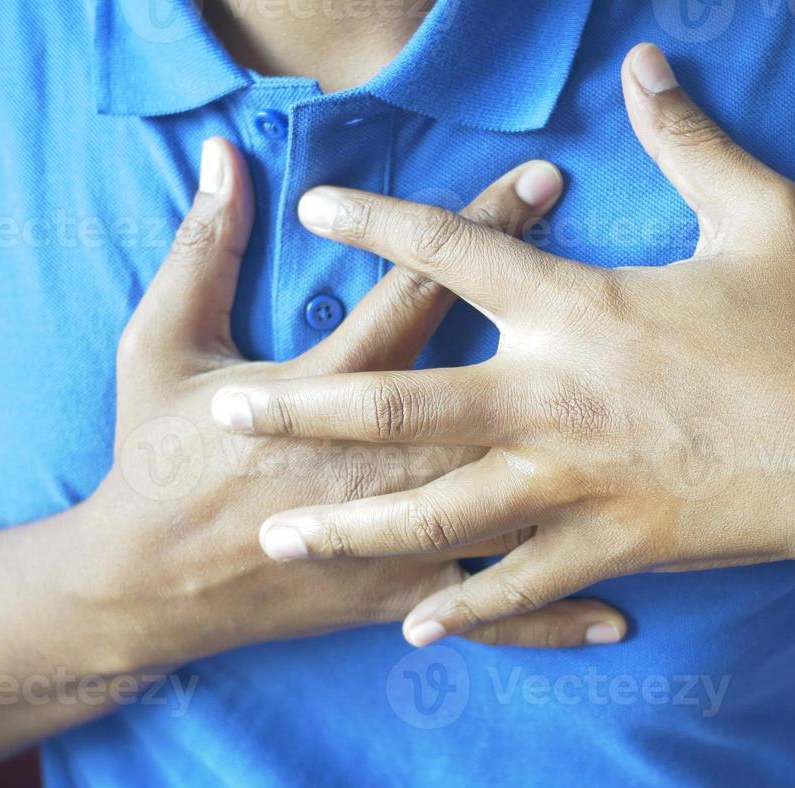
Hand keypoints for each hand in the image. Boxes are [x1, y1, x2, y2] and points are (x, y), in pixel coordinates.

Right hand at [81, 137, 627, 666]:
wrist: (138, 585)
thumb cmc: (153, 460)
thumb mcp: (159, 346)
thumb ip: (201, 252)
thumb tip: (225, 163)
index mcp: (322, 392)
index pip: (418, 292)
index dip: (481, 231)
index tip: (544, 184)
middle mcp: (377, 463)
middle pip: (488, 384)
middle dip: (563, 330)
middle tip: (636, 288)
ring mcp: (394, 534)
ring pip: (508, 498)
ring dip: (583, 468)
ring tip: (656, 435)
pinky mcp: (396, 592)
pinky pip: (486, 609)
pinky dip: (549, 617)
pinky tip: (616, 616)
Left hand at [207, 44, 794, 646]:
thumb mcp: (762, 214)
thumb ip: (689, 140)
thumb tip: (645, 64)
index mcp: (577, 309)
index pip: (455, 255)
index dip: (382, 224)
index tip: (318, 206)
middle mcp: (552, 398)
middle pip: (403, 403)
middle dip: (309, 411)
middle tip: (231, 421)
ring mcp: (574, 482)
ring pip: (438, 509)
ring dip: (354, 525)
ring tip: (283, 538)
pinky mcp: (610, 545)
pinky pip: (522, 582)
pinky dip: (469, 604)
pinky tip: (415, 627)